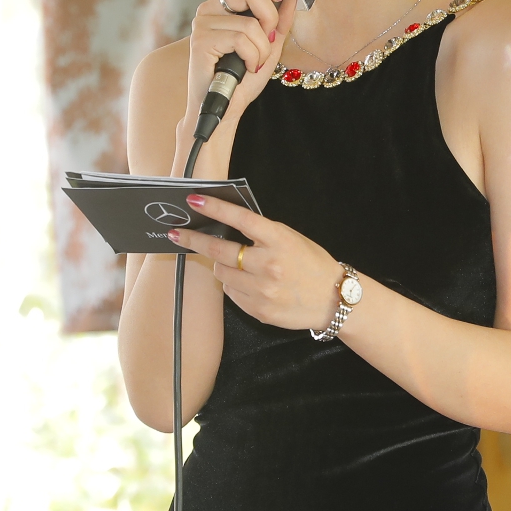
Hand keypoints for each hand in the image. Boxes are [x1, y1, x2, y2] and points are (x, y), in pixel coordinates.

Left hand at [165, 194, 344, 333]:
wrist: (333, 300)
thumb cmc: (312, 264)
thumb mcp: (292, 239)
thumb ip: (262, 234)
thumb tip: (226, 226)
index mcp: (279, 240)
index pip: (240, 220)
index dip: (215, 209)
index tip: (194, 201)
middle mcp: (269, 265)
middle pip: (219, 250)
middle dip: (194, 241)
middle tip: (177, 235)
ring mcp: (262, 290)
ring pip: (221, 273)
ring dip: (221, 265)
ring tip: (235, 264)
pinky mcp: (258, 310)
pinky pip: (231, 292)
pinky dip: (233, 284)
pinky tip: (249, 283)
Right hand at [180, 0, 297, 149]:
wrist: (224, 107)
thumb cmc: (243, 78)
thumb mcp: (269, 47)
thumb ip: (279, 22)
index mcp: (226, 4)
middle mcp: (210, 7)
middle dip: (270, 17)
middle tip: (268, 40)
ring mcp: (202, 22)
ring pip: (250, 22)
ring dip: (263, 48)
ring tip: (255, 62)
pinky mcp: (200, 40)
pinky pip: (241, 39)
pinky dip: (253, 57)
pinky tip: (247, 68)